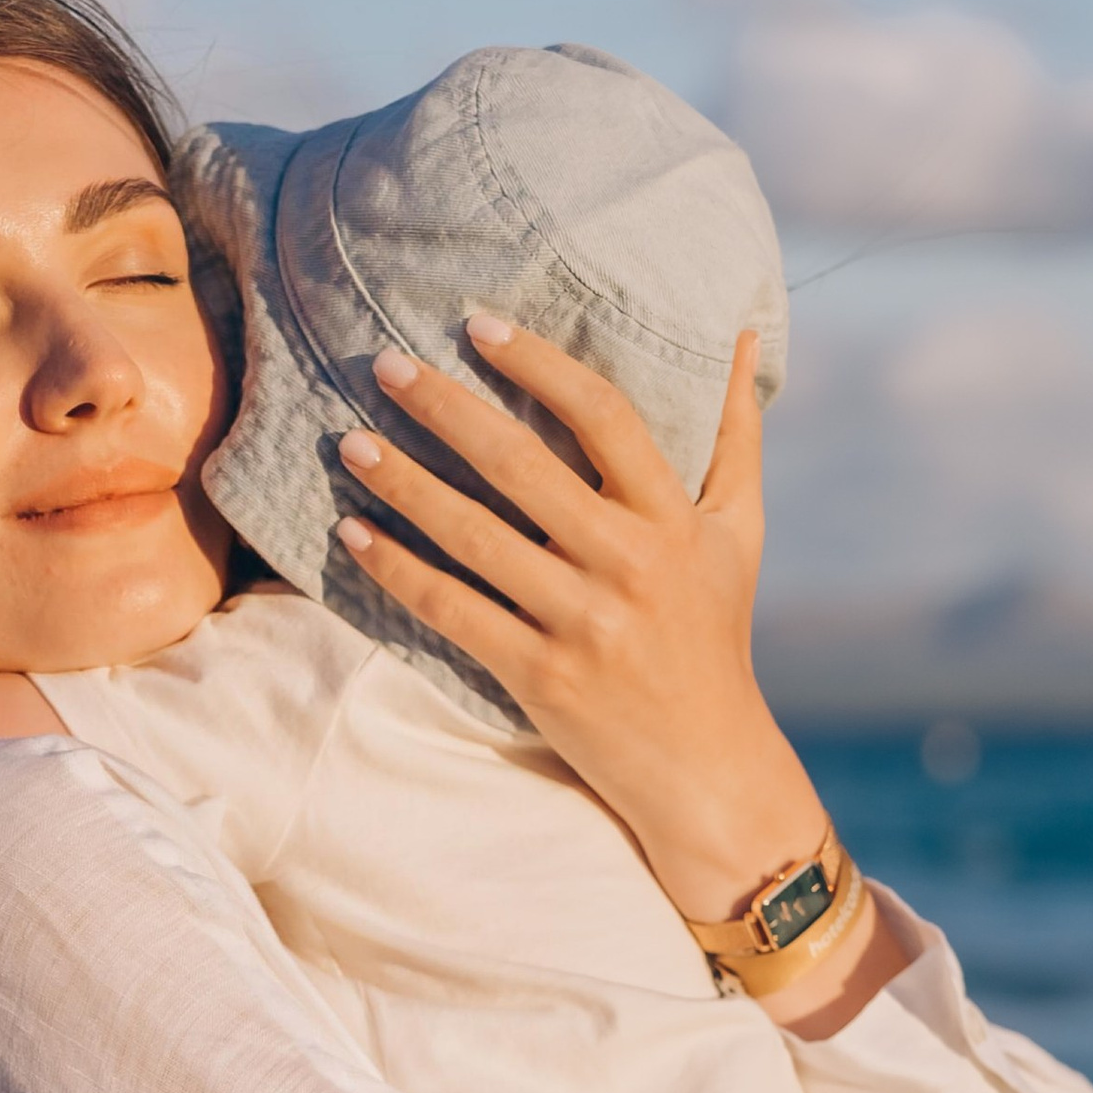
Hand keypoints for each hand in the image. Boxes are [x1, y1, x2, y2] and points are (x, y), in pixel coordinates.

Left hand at [336, 316, 864, 965]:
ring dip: (405, 484)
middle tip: (387, 364)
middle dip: (447, 408)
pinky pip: (454, 612)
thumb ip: (737, 432)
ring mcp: (582, 622)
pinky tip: (354, 535)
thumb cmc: (715, 635)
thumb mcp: (740, 531)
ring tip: (350, 442)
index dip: (540, 363)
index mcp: (673, 518)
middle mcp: (628, 563)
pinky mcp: (541, 676)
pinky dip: (398, 572)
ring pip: (474, 537)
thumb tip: (742, 336)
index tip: (478, 325)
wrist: (707, 767)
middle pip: (522, 465)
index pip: (604, 415)